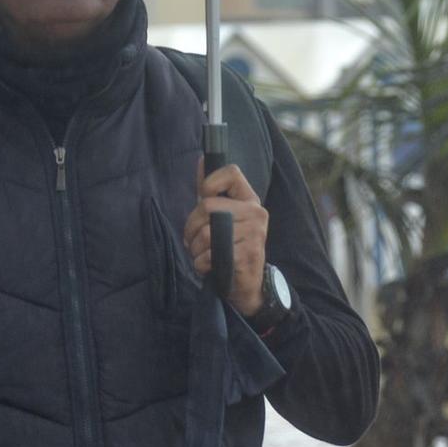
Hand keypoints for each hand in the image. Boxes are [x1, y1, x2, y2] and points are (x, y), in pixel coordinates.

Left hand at [184, 160, 269, 317]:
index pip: (231, 172)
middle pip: (207, 206)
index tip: (203, 198)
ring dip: (195, 249)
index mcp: (249, 200)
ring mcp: (255, 234)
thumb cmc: (230, 248)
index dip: (209, 182)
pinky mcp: (248, 255)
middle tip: (193, 241)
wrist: (247, 286)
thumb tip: (202, 159)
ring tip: (203, 255)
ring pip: (205, 233)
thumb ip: (211, 191)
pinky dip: (201, 264)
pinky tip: (210, 267)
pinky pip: (209, 254)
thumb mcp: (222, 217)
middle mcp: (256, 213)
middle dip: (191, 227)